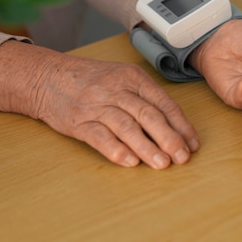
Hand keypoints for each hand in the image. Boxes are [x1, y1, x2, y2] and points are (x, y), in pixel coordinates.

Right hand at [0, 40, 199, 168]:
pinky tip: (129, 161)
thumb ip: (145, 99)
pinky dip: (116, 150)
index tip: (192, 144)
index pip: (163, 102)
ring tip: (161, 164)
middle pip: (148, 114)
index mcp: (132, 78)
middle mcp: (116, 89)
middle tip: (182, 158)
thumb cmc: (92, 81)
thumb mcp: (121, 78)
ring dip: (146, 147)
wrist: (48, 77)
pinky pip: (99, 137)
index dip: (181, 125)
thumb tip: (175, 128)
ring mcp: (96, 105)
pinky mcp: (78, 121)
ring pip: (126, 126)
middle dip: (169, 138)